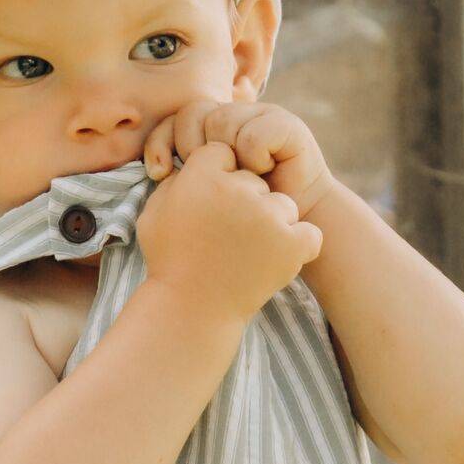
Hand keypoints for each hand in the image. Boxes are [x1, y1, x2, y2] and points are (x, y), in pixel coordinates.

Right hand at [136, 140, 323, 325]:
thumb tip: (190, 163)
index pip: (223, 153)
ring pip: (283, 205)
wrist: (190, 311)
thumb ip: (173, 181)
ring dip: (272, 224)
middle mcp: (238, 190)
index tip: (212, 205)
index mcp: (203, 177)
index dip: (217, 178)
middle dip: (245, 201)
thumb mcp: (154, 214)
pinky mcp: (291, 244)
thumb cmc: (168, 262)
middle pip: (254, 179)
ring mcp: (268, 217)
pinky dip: (298, 246)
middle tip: (228, 235)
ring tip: (249, 252)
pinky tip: (277, 258)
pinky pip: (309, 233)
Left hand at [143, 98, 337, 218]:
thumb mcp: (205, 194)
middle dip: (189, 147)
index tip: (157, 173)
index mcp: (210, 129)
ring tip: (240, 180)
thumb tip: (153, 168)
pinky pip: (254, 133)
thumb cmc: (246, 216)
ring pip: (223, 121)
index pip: (173, 119)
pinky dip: (255, 157)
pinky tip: (264, 174)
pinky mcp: (286, 126)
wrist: (296, 223)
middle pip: (194, 112)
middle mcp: (234, 116)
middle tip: (203, 179)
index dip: (160, 141)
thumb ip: (182, 177)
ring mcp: (261, 116)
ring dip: (227, 157)